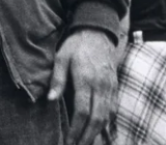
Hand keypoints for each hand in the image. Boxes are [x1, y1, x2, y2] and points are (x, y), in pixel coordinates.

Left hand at [48, 29, 117, 144]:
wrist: (98, 32)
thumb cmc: (76, 45)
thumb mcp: (61, 57)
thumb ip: (57, 79)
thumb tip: (50, 100)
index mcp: (86, 79)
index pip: (82, 111)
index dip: (76, 129)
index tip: (68, 141)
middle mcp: (101, 86)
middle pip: (97, 119)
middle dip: (87, 137)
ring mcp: (110, 87)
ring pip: (107, 117)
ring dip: (97, 133)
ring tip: (87, 143)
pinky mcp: (115, 87)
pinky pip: (113, 110)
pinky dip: (108, 124)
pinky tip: (102, 133)